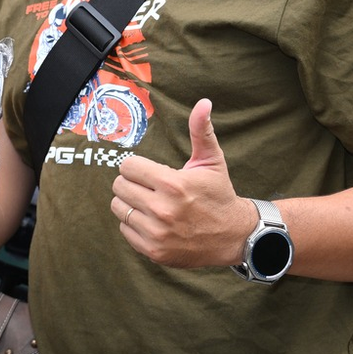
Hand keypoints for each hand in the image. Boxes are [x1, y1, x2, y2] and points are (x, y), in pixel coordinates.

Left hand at [109, 99, 251, 267]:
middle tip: (148, 187)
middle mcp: (162, 210)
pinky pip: (124, 229)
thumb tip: (203, 103)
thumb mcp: (212, 161)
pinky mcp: (154, 251)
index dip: (137, 166)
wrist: (233, 236)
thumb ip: (201, 131)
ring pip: (118, 207)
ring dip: (130, 203)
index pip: (127, 167)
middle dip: (132, 183)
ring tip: (149, 202)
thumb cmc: (219, 194)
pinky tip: (152, 221)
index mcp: (173, 184)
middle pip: (119, 186)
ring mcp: (157, 233)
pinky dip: (134, 224)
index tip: (149, 171)